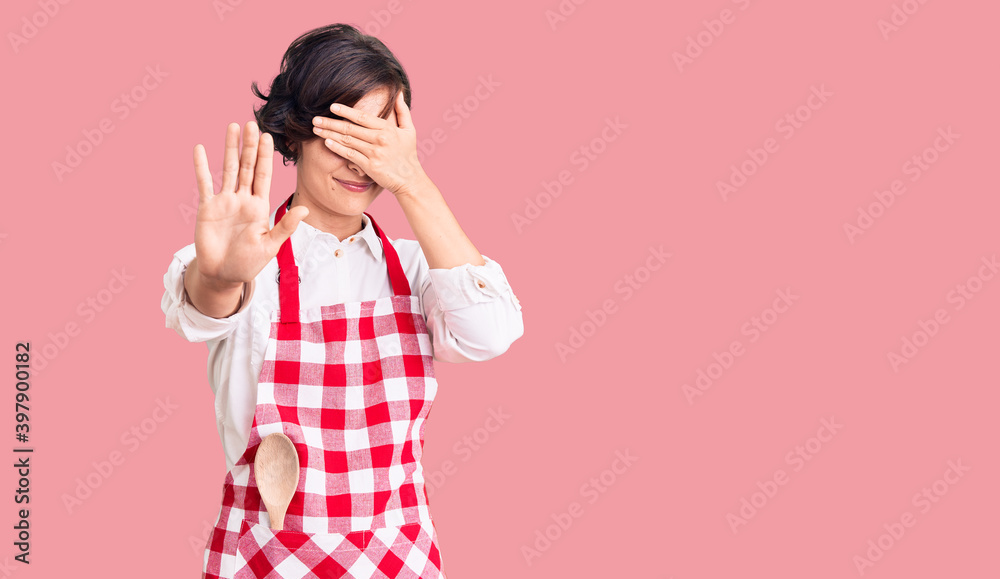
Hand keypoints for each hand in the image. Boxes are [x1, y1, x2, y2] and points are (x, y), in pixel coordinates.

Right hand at [191, 121, 308, 288]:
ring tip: (233, 127)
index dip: (265, 156)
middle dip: (249, 145)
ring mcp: (225, 201)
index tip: (267, 137)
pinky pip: (204, 183)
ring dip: (230, 148)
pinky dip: (201, 166)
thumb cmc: (248, 263)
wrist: (223, 275)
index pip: (263, 175)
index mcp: (260, 206)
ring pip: (228, 169)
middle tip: (251, 123)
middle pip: (247, 166)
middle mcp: (243, 199)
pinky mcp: (208, 207)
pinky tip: (200, 149)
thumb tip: (304, 209)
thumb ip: (285, 226)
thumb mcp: (270, 245)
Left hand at [311, 91, 428, 195]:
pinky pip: (350, 155)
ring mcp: (374, 153)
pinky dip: (337, 148)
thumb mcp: (409, 130)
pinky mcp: (370, 166)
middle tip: (316, 119)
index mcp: (387, 129)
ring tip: (316, 129)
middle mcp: (380, 139)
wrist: (410, 180)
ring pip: (347, 140)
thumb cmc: (408, 154)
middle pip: (350, 128)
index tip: (332, 107)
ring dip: (330, 134)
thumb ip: (402, 111)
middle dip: (331, 123)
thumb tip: (399, 93)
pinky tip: (327, 142)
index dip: (346, 111)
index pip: (362, 117)